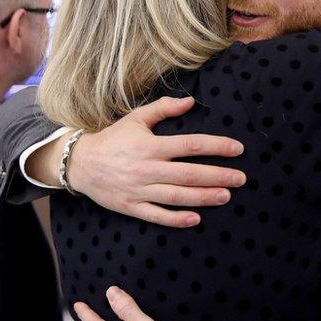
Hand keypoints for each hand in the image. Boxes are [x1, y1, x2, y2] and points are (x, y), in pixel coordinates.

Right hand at [68, 96, 245, 227]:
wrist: (80, 163)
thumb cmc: (113, 139)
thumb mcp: (136, 118)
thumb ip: (164, 108)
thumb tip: (191, 101)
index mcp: (150, 145)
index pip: (190, 145)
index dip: (216, 146)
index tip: (237, 149)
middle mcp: (147, 169)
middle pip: (188, 174)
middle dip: (218, 176)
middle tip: (241, 178)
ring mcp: (139, 190)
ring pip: (177, 196)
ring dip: (203, 197)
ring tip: (226, 196)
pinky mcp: (131, 207)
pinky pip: (157, 216)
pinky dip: (176, 219)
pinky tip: (195, 219)